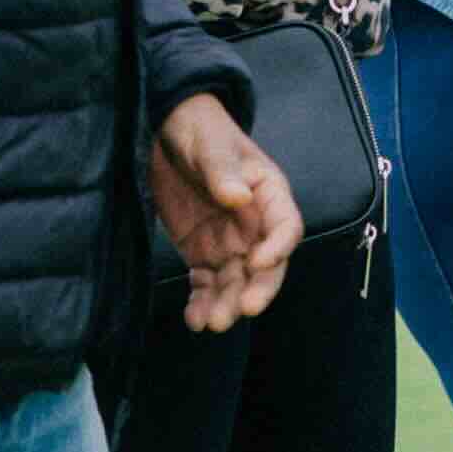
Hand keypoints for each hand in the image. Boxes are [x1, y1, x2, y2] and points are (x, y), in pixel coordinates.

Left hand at [151, 93, 303, 332]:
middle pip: (267, 265)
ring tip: (212, 322)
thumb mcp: (210, 144)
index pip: (286, 226)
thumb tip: (237, 196)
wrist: (166, 132)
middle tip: (243, 308)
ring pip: (236, 282)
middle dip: (258, 289)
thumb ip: (222, 170)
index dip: (278, 247)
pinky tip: (193, 318)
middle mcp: (255, 225)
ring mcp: (229, 242)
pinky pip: (207, 285)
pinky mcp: (203, 253)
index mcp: (269, 195)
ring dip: (227, 304)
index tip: (258, 262)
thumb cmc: (200, 129)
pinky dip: (202, 303)